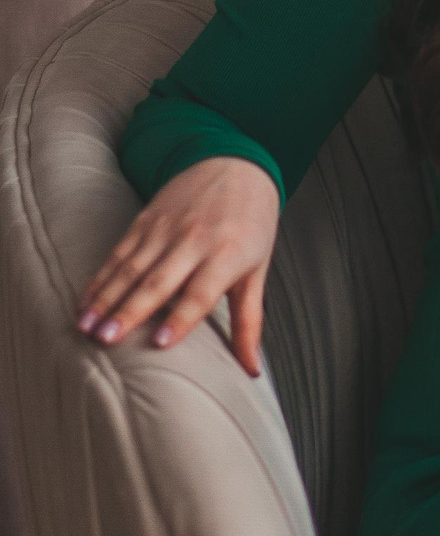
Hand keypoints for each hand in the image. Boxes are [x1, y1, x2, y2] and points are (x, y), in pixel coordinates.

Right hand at [74, 156, 280, 375]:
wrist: (236, 164)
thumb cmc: (251, 226)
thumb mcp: (257, 269)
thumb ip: (250, 321)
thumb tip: (251, 371)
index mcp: (227, 255)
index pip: (201, 292)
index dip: (181, 319)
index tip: (159, 344)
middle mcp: (194, 241)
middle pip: (159, 281)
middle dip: (130, 311)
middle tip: (105, 340)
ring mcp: (167, 228)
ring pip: (131, 267)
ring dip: (106, 297)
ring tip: (86, 325)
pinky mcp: (147, 219)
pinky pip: (119, 251)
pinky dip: (100, 277)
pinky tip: (86, 300)